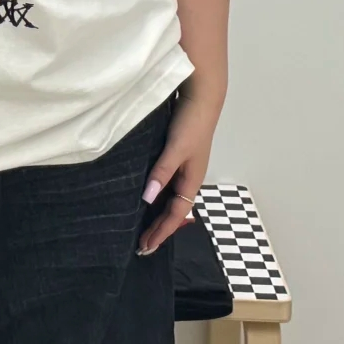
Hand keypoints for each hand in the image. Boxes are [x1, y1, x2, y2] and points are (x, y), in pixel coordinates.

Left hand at [136, 90, 220, 255]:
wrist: (201, 97)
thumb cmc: (191, 123)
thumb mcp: (176, 149)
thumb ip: (162, 172)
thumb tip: (148, 199)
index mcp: (192, 179)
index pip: (176, 213)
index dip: (162, 231)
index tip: (147, 247)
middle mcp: (189, 177)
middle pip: (173, 210)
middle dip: (159, 229)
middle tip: (142, 246)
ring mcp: (183, 167)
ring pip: (170, 198)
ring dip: (158, 215)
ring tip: (144, 228)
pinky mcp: (176, 156)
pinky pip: (166, 185)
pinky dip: (157, 196)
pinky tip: (147, 198)